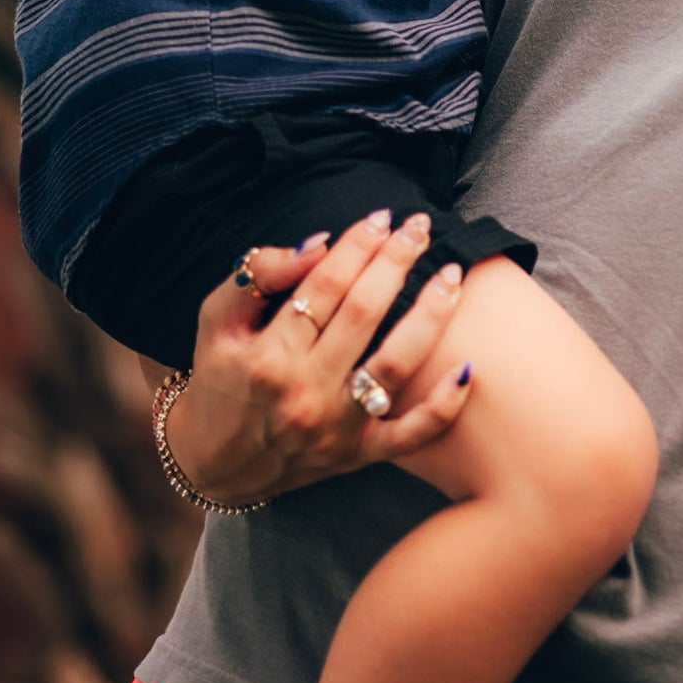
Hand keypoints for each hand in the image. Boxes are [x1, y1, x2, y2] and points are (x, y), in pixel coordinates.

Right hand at [165, 215, 471, 505]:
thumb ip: (259, 275)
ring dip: (430, 315)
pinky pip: (409, 434)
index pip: (324, 285)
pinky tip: (470, 368)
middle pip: (363, 313)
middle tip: (419, 227)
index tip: (381, 216)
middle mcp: (304, 392)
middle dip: (396, 262)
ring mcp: (335, 428)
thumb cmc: (219, 380)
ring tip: (451, 274)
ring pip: (395, 364)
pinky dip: (442, 406)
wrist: (213, 466)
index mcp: (268, 355)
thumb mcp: (216, 320)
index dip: (357, 244)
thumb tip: (318, 243)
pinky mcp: (356, 456)